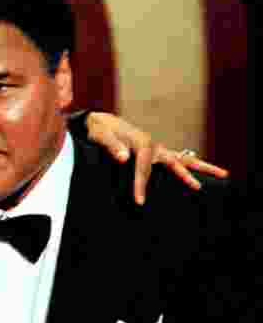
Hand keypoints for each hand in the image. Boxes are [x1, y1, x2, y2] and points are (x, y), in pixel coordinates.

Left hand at [86, 111, 228, 204]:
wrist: (99, 122)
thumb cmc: (99, 130)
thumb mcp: (100, 135)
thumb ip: (111, 146)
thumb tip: (124, 159)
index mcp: (141, 143)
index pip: (144, 168)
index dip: (141, 185)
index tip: (139, 201)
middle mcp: (153, 145)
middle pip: (176, 161)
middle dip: (187, 175)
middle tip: (198, 187)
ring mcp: (156, 148)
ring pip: (182, 159)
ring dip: (201, 167)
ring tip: (223, 174)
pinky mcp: (155, 152)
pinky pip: (175, 160)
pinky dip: (188, 166)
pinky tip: (198, 175)